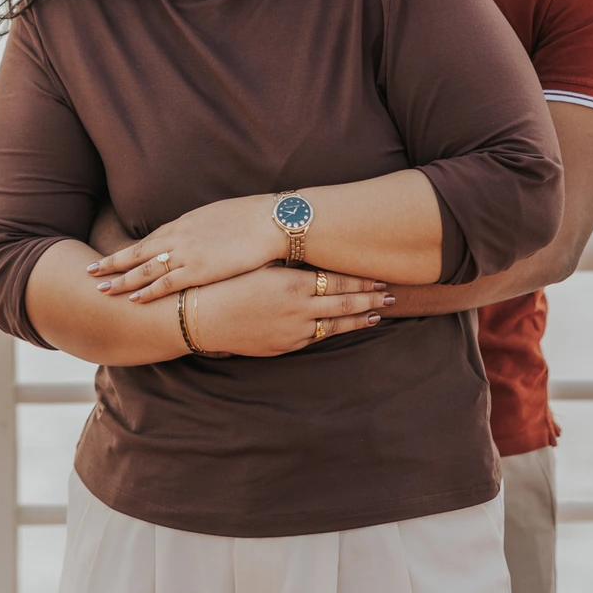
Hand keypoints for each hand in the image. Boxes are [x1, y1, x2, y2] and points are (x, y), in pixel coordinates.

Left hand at [89, 194, 299, 299]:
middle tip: (91, 270)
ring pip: (145, 268)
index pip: (151, 239)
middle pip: (138, 251)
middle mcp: (180, 235)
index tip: (114, 256)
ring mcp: (187, 252)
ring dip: (121, 279)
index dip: (131, 250)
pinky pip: (166, 282)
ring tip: (101, 287)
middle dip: (113, 262)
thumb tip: (203, 237)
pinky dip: (147, 290)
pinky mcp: (199, 269)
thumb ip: (205, 229)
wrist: (271, 221)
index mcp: (186, 222)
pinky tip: (132, 298)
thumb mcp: (222, 217)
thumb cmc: (254, 218)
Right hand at [194, 267, 394, 356]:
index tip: (381, 277)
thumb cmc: (229, 281)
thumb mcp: (262, 262)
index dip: (362, 281)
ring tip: (378, 314)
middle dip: (370, 300)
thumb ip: (290, 259)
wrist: (201, 316)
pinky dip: (333, 331)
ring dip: (358, 319)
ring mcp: (292, 332)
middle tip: (391, 295)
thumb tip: (313, 245)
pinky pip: (314, 338)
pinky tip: (344, 326)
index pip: (339, 281)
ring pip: (334, 326)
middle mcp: (298, 310)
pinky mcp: (283, 347)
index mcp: (294, 284)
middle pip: (344, 305)